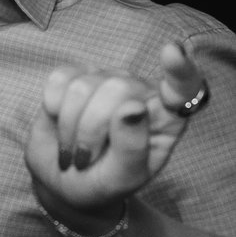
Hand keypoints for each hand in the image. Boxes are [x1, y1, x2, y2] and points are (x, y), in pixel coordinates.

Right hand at [25, 42, 208, 223]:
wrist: (63, 183)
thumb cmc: (103, 183)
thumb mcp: (124, 179)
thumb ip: (133, 147)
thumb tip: (131, 108)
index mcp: (166, 117)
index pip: (183, 86)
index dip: (179, 69)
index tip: (171, 53)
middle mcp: (140, 92)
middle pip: (116, 89)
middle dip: (92, 130)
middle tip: (86, 159)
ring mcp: (105, 81)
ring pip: (83, 86)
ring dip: (70, 127)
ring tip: (74, 149)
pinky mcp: (73, 78)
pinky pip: (59, 80)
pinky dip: (52, 107)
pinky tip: (59, 122)